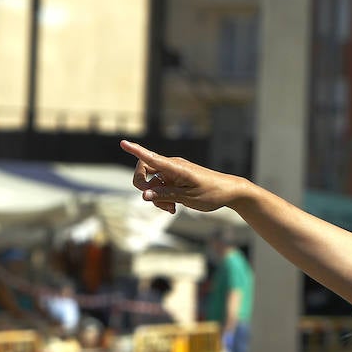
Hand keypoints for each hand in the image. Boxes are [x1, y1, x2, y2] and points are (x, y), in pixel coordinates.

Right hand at [120, 140, 246, 214]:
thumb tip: (144, 195)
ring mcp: (173, 172)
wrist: (229, 192)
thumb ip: (165, 195)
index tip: (123, 142)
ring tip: (171, 209)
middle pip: (144, 170)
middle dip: (144, 187)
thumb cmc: (212, 193)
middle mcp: (172, 166)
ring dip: (156, 197)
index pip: (152, 158)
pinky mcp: (176, 179)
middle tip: (155, 202)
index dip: (136, 151)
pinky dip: (162, 197)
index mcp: (176, 168)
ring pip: (152, 182)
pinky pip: (161, 186)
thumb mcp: (188, 198)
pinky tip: (173, 207)